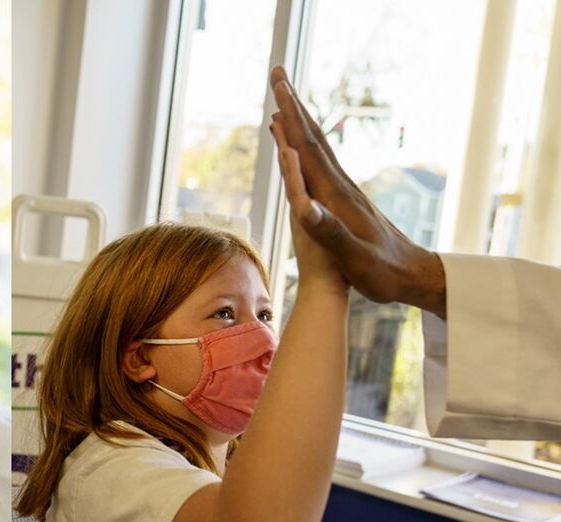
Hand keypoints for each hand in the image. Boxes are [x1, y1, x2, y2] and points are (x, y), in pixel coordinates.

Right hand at [268, 65, 446, 316]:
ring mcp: (344, 192)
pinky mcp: (345, 200)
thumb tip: (303, 207)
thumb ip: (330, 232)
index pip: (309, 149)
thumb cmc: (384, 272)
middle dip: (293, 106)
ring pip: (316, 148)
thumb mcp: (355, 257)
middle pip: (313, 138)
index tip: (278, 89)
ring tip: (282, 104)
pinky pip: (319, 166)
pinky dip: (304, 149)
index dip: (291, 119)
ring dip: (298, 123)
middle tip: (278, 75)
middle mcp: (340, 186)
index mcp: (337, 195)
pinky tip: (300, 148)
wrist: (415, 275)